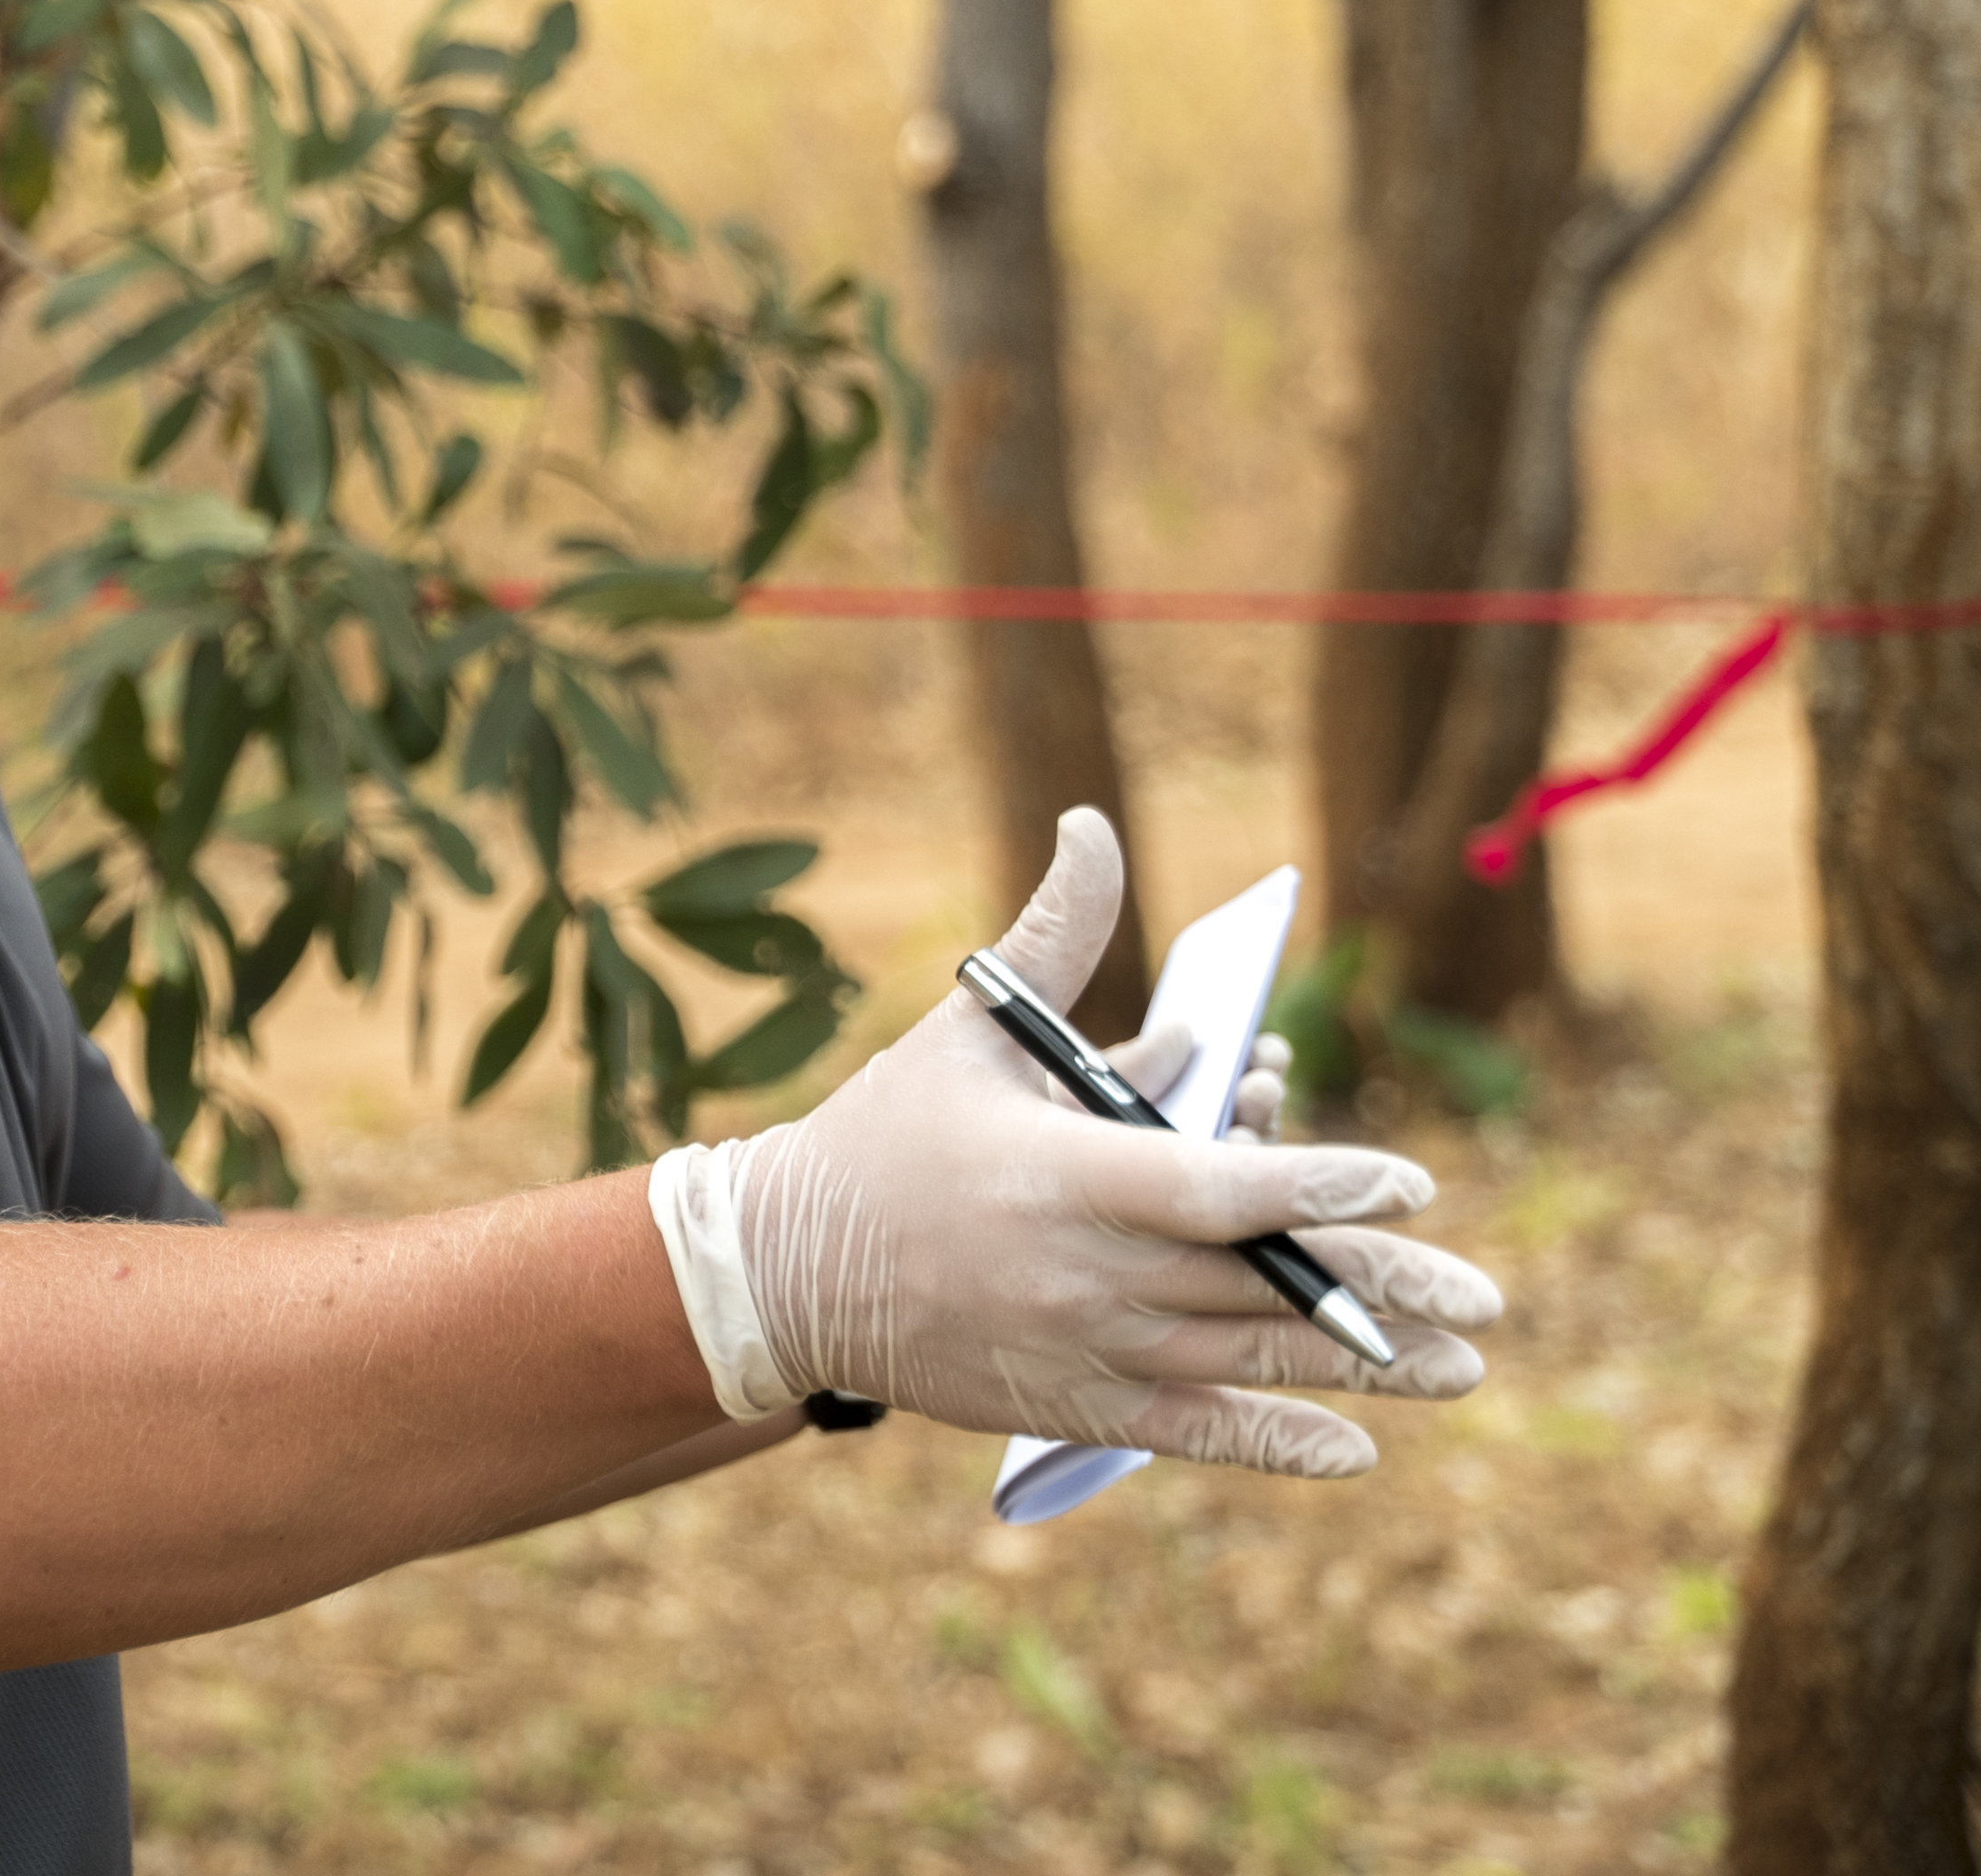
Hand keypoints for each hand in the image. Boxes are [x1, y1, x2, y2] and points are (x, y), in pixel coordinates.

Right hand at [660, 810, 1500, 1478]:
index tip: (1412, 1184)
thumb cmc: (888, 1135)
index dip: (1319, 1184)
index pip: (1219, 1187)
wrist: (788, 1270)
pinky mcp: (1070, 1401)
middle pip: (1260, 1284)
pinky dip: (1275, 1444)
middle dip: (1382, 1290)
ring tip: (1460, 1368)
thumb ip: (1058, 936)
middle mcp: (1087, 1271)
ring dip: (1362, 1368)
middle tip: (1484, 1301)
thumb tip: (1092, 823)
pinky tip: (1353, 1450)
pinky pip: (1192, 1433)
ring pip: (1247, 1360)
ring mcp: (1083, 1346)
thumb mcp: (973, 1028)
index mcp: (1068, 1174)